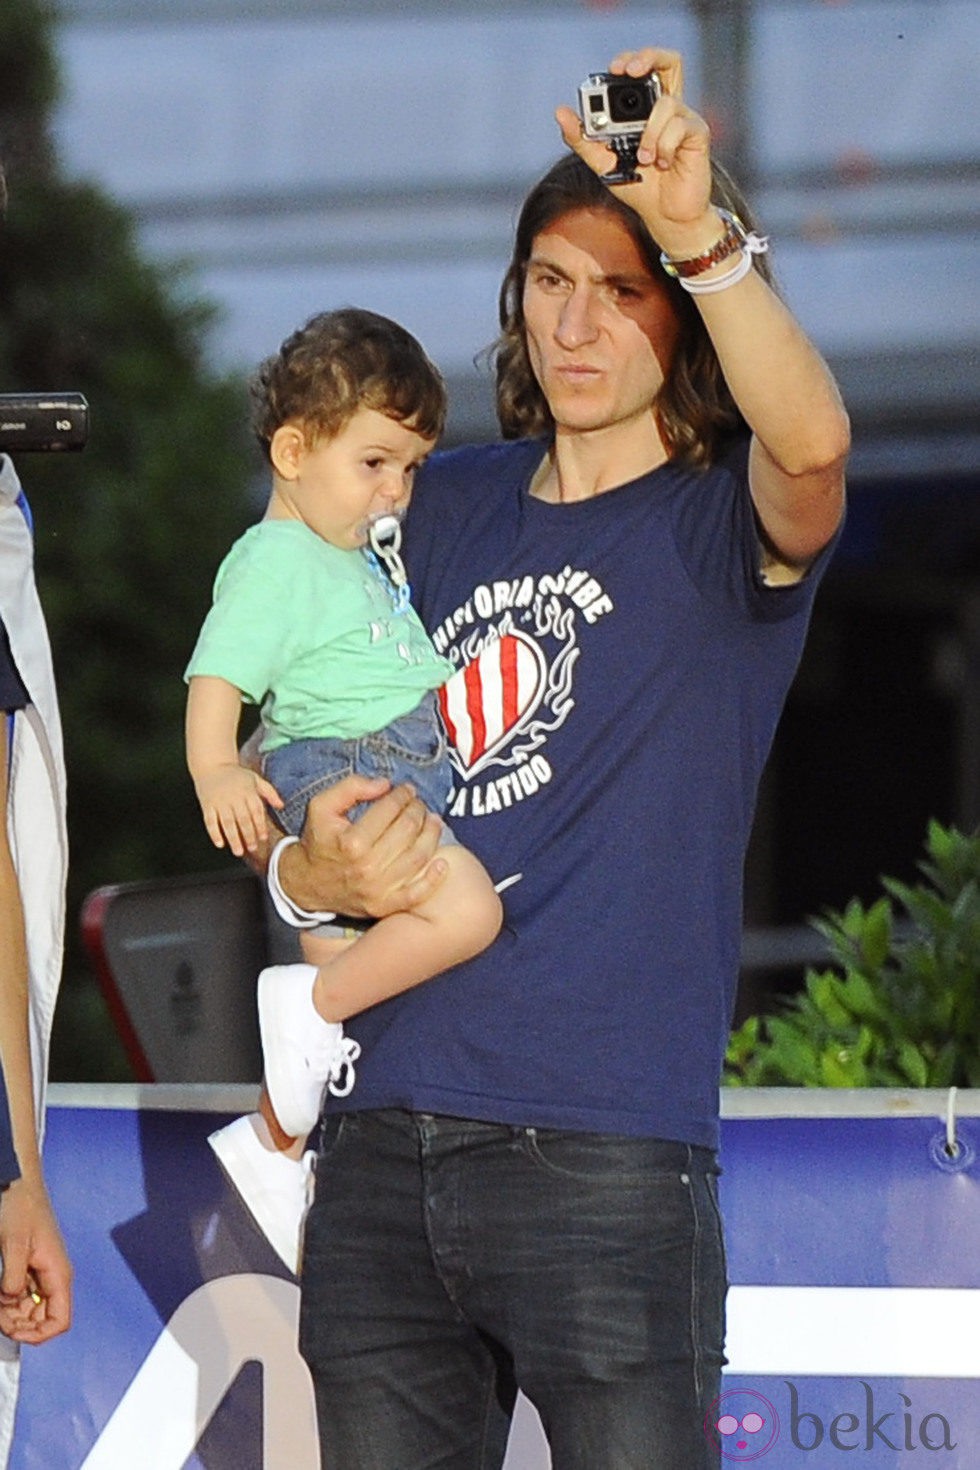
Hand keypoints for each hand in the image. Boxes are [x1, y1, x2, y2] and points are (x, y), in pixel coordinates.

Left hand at [0, 1176, 71, 1343]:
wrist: (18, 1185)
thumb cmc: (21, 1208)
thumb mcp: (14, 1243)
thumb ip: (13, 1276)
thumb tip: (10, 1299)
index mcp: (58, 1273)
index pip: (60, 1320)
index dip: (39, 1334)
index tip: (14, 1331)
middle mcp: (53, 1277)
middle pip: (43, 1319)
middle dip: (19, 1326)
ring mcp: (42, 1274)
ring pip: (30, 1310)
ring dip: (11, 1315)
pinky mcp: (30, 1269)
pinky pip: (21, 1296)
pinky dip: (7, 1302)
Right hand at [195, 764, 283, 856]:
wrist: (212, 765)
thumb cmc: (235, 775)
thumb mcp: (255, 779)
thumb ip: (269, 792)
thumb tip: (282, 806)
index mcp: (247, 791)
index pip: (256, 811)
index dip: (260, 825)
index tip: (263, 838)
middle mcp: (234, 796)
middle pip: (242, 819)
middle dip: (248, 835)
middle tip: (253, 848)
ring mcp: (219, 801)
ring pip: (227, 822)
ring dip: (233, 838)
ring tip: (238, 851)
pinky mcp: (207, 804)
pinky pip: (210, 821)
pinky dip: (214, 833)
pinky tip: (220, 844)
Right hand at [280, 775, 446, 918]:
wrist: (306, 883)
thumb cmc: (318, 841)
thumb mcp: (321, 806)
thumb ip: (350, 787)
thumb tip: (384, 784)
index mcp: (352, 841)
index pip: (390, 810)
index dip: (402, 794)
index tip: (407, 789)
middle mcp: (368, 866)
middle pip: (408, 830)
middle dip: (418, 810)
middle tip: (418, 803)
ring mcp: (378, 889)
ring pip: (418, 857)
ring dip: (431, 835)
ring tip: (434, 821)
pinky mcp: (383, 905)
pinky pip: (416, 894)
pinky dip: (433, 880)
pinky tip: (443, 863)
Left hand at [555, 47, 714, 252]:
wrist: (665, 217)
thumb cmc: (640, 188)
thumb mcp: (603, 163)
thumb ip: (583, 139)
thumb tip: (561, 112)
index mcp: (647, 110)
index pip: (644, 69)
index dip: (630, 60)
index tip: (612, 70)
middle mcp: (669, 108)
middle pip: (668, 61)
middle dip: (648, 58)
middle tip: (628, 71)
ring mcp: (686, 119)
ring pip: (665, 103)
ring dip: (648, 133)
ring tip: (644, 159)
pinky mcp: (698, 135)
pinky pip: (678, 127)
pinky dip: (662, 147)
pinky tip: (662, 163)